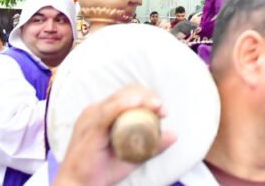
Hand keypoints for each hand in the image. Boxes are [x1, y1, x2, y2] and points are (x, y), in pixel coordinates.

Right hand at [53, 84, 176, 185]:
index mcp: (103, 114)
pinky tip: (135, 104)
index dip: (147, 98)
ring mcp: (91, 118)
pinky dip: (122, 105)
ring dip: (140, 99)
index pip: (127, 96)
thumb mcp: (133, 156)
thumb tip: (175, 134)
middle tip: (162, 109)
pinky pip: (106, 112)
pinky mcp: (90, 128)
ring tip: (156, 106)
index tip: (163, 110)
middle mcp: (96, 111)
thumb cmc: (102, 172)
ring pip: (118, 98)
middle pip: (125, 93)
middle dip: (147, 96)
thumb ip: (152, 146)